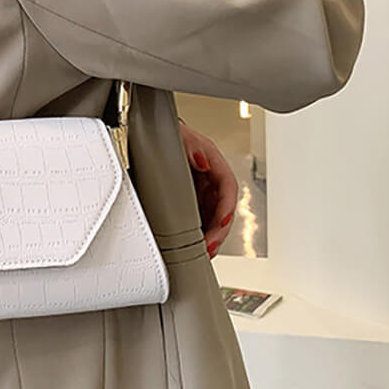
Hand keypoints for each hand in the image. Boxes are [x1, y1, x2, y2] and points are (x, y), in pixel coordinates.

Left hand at [178, 119, 237, 258]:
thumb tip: (202, 161)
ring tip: (205, 252)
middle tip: (209, 247)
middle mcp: (212, 181)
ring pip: (214, 219)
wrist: (159, 136)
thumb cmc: (174, 136)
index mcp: (214, 165)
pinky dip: (201, 234)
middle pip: (223, 210)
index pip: (228, 188)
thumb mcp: (183, 136)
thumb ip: (192, 146)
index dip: (227, 207)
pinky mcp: (192, 202)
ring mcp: (203, 193)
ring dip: (212, 237)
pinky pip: (201, 220)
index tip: (222, 222)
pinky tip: (196, 246)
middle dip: (219, 231)